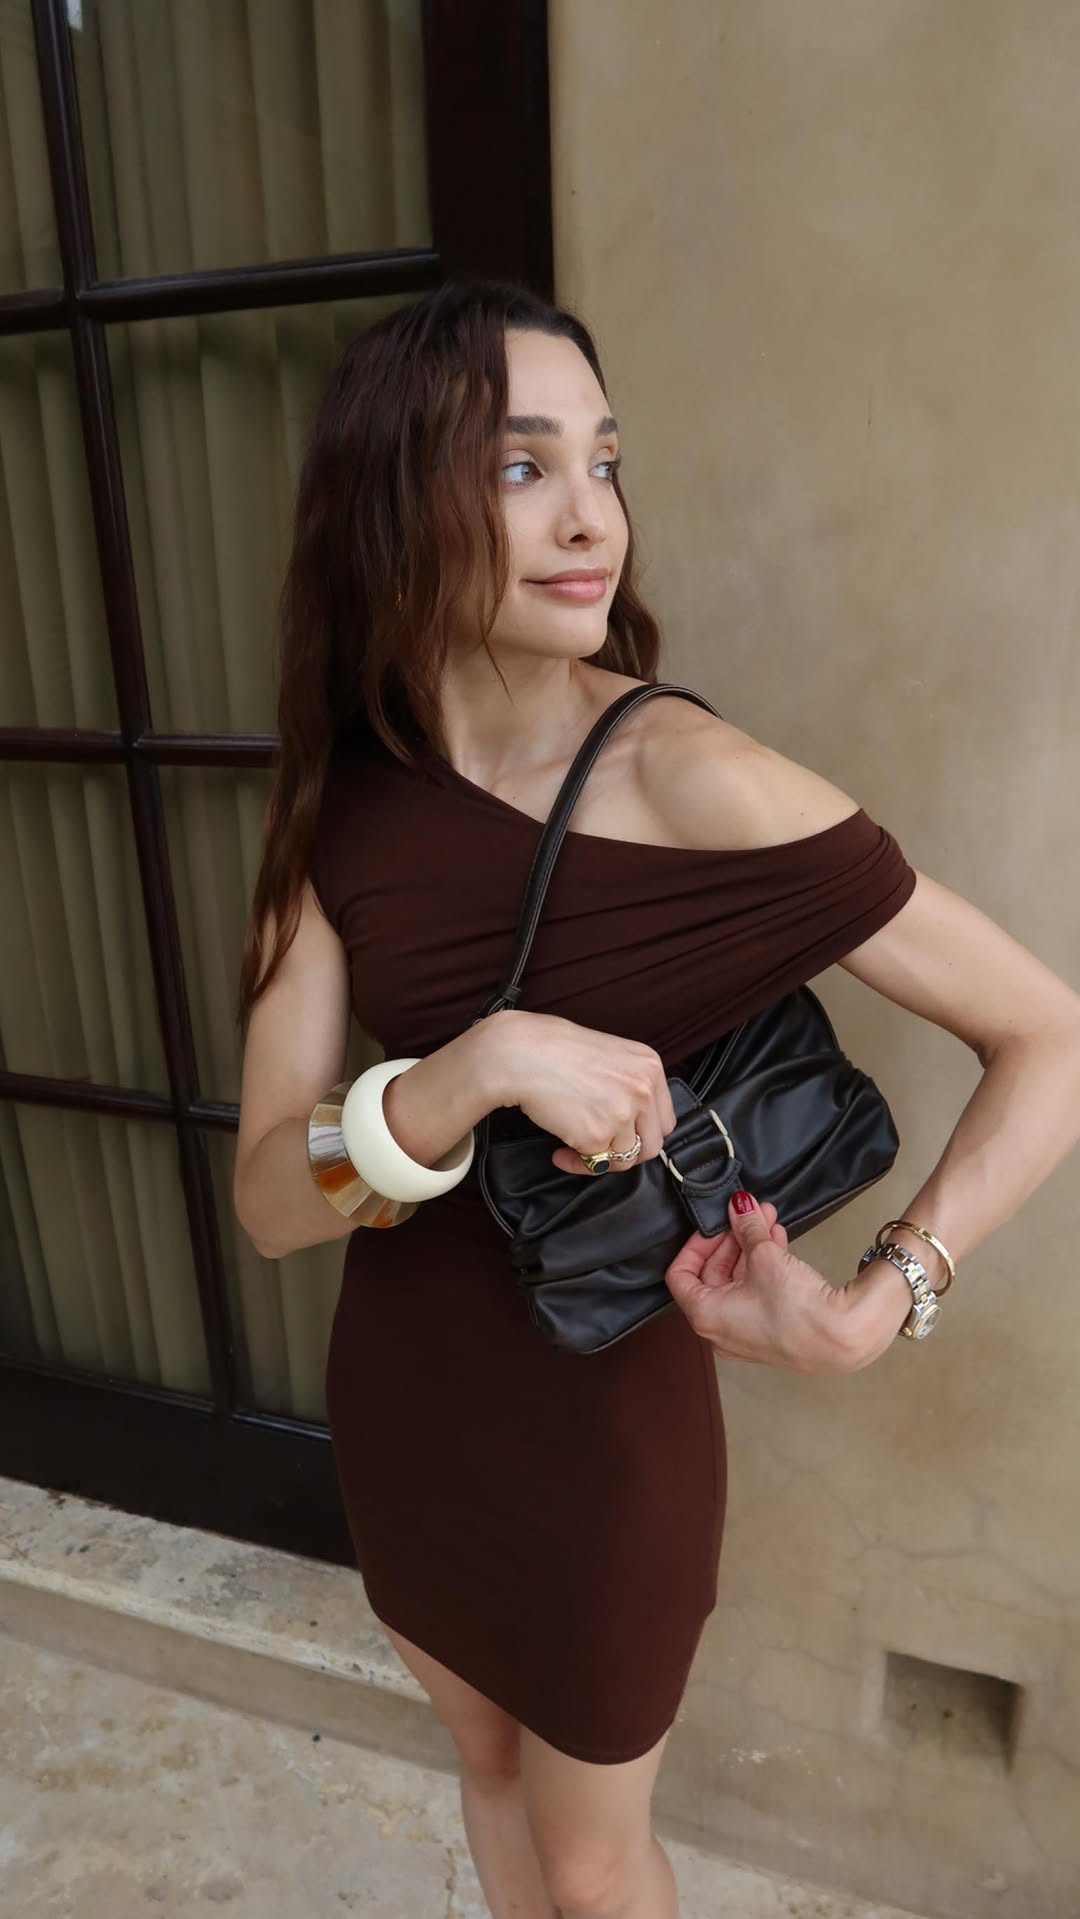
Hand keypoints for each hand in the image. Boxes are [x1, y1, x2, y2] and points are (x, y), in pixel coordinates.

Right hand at [484, 1010, 677, 1175]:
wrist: (521, 1053)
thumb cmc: (554, 1050)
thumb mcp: (611, 1057)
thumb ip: (630, 1086)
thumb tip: (634, 1123)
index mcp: (650, 1067)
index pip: (664, 1119)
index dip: (642, 1132)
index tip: (622, 1135)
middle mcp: (643, 1090)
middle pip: (652, 1144)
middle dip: (625, 1152)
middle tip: (602, 1148)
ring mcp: (623, 1113)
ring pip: (624, 1159)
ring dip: (599, 1159)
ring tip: (574, 1146)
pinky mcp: (597, 1135)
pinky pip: (594, 1164)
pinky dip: (576, 1163)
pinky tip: (560, 1150)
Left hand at [664, 1191, 909, 1373]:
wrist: (845, 1338)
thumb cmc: (797, 1308)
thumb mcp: (764, 1256)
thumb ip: (746, 1226)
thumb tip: (738, 1205)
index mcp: (704, 1316)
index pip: (680, 1274)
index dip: (695, 1243)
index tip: (715, 1224)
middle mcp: (720, 1330)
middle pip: (712, 1274)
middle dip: (732, 1238)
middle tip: (746, 1212)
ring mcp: (746, 1333)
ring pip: (737, 1281)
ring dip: (751, 1247)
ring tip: (767, 1218)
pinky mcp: (771, 1331)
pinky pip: (756, 1292)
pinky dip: (763, 1266)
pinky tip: (778, 1240)